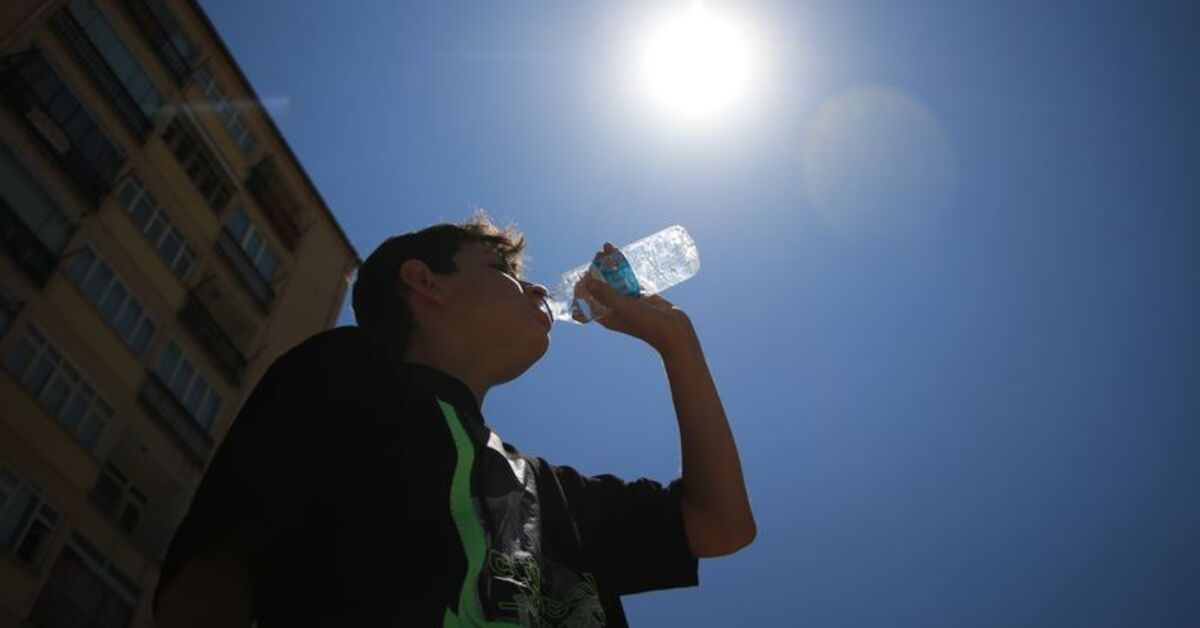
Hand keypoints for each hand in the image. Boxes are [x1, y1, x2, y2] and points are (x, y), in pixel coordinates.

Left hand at [575, 243, 696, 353]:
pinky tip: (620, 255)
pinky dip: (623, 267)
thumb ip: (607, 295)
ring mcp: (627, 300)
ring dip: (609, 264)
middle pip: (600, 286)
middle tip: (598, 255)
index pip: (587, 300)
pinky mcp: (640, 294)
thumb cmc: (648, 324)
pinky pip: (627, 277)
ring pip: (614, 279)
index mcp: (606, 316)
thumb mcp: (625, 308)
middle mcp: (614, 308)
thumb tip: (587, 282)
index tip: (585, 272)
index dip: (583, 286)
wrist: (675, 330)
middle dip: (597, 270)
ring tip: (607, 247)